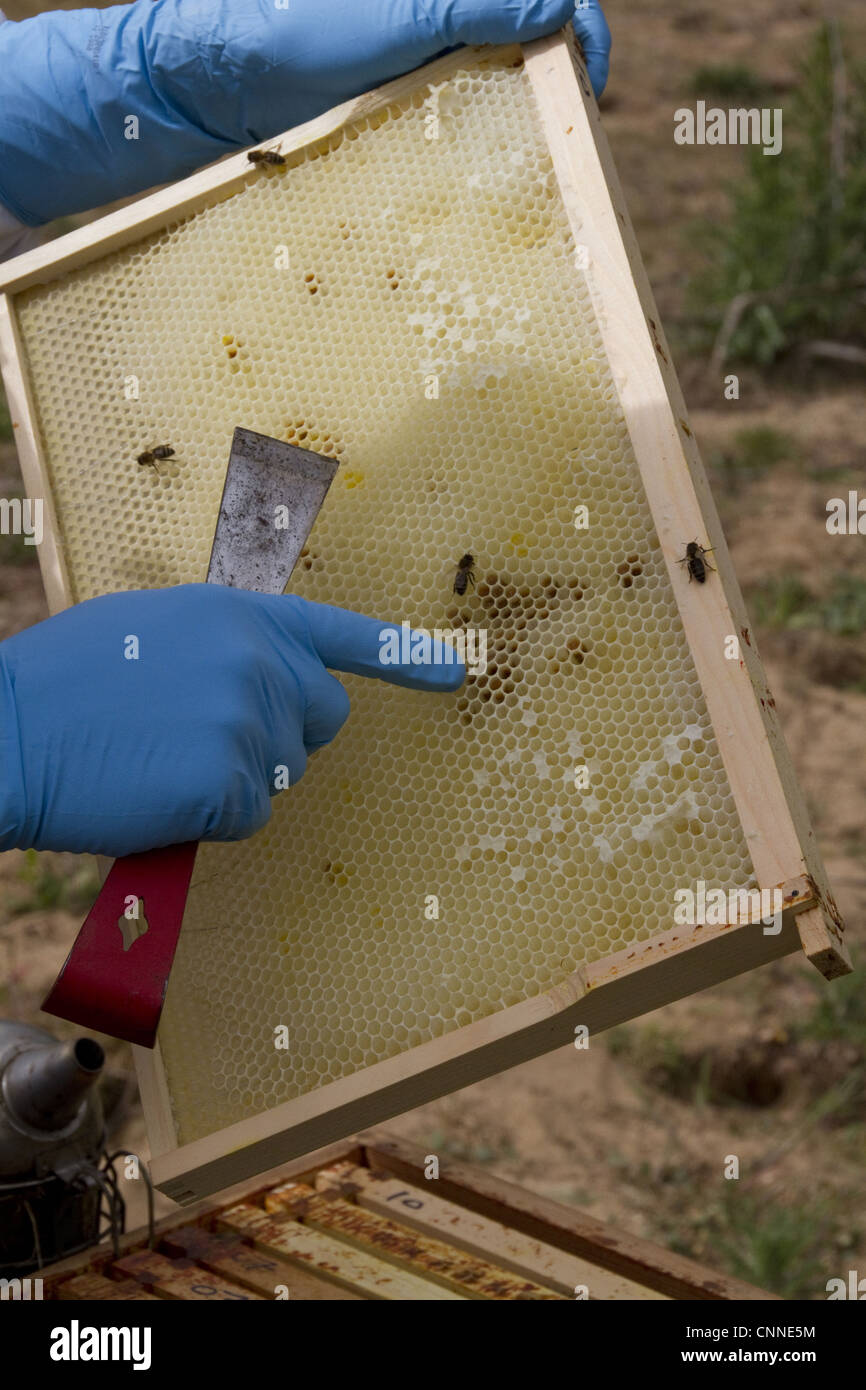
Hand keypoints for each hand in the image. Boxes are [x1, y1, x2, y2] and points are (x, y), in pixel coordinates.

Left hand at [0, 0, 609, 226]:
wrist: (188, 94)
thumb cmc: (276, 38)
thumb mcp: (380, 18)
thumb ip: (466, 5)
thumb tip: (561, 9)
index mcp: (441, 0)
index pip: (545, 1)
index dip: (581, 37)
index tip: (589, 93)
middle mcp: (433, 33)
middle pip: (526, 57)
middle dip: (555, 100)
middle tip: (561, 154)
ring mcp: (409, 83)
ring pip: (491, 106)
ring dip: (516, 140)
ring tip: (523, 181)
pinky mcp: (383, 128)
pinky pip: (444, 146)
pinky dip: (467, 170)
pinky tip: (468, 195)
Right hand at [0, 585, 462, 857]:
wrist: (6, 731)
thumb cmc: (63, 683)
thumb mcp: (152, 628)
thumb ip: (223, 644)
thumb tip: (260, 678)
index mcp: (239, 614)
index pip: (340, 634)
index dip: (404, 655)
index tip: (457, 672)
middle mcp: (260, 660)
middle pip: (324, 717)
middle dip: (286, 736)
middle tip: (211, 741)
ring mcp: (251, 720)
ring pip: (285, 773)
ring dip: (238, 780)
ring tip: (164, 760)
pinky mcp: (233, 782)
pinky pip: (252, 815)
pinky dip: (212, 818)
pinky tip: (159, 793)